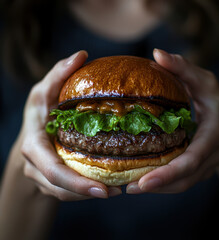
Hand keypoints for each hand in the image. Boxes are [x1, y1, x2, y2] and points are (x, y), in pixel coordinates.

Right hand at [20, 51, 121, 199]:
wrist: (30, 133)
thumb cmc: (39, 111)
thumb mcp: (45, 89)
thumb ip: (59, 74)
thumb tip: (81, 55)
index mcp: (35, 146)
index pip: (55, 171)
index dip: (78, 183)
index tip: (104, 189)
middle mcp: (36, 166)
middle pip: (62, 187)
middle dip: (88, 192)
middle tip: (117, 191)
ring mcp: (42, 177)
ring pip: (66, 193)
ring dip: (90, 193)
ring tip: (117, 189)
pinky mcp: (51, 181)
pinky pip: (69, 192)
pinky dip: (86, 190)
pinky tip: (105, 185)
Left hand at [127, 48, 218, 193]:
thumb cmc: (217, 100)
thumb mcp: (204, 80)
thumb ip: (183, 68)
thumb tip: (157, 53)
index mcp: (213, 135)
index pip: (192, 159)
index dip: (169, 173)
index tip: (143, 181)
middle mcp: (210, 155)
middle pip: (184, 179)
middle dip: (157, 187)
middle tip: (128, 188)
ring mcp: (206, 165)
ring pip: (182, 184)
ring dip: (158, 189)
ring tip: (129, 187)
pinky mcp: (199, 168)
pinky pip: (181, 180)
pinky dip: (163, 183)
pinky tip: (143, 180)